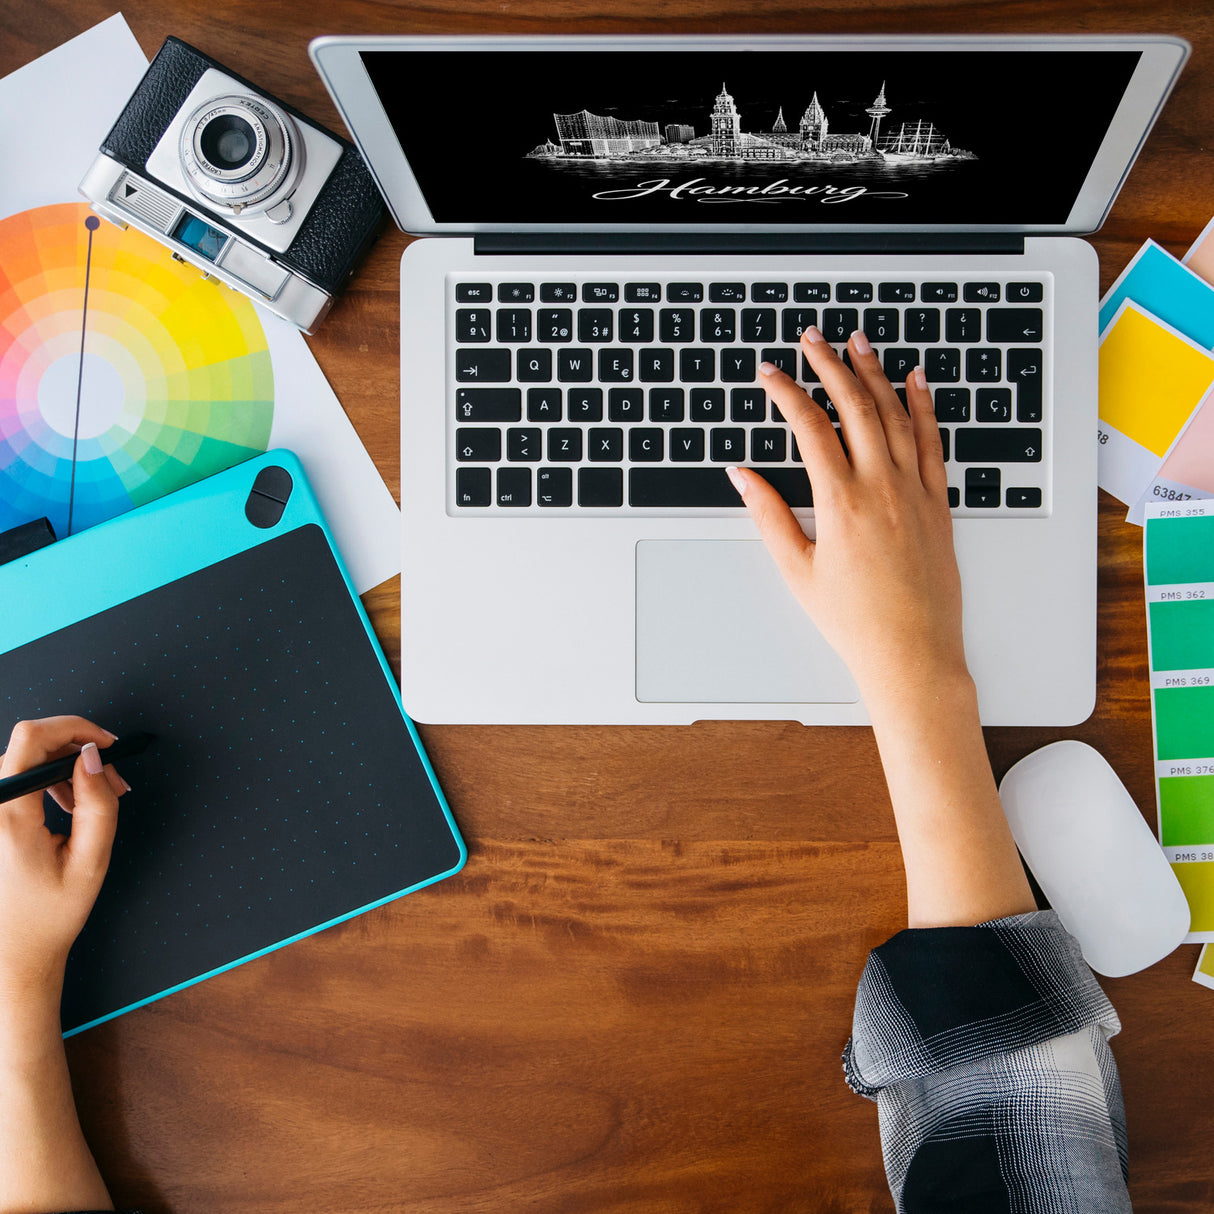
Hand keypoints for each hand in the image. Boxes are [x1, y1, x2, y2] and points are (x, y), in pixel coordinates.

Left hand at [0, 717, 125, 1004]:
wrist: (12, 951)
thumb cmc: (50, 914)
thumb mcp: (91, 861)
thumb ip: (98, 805)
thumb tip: (94, 756)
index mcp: (9, 817)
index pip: (32, 738)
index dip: (75, 727)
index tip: (107, 745)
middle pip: (30, 744)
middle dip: (78, 750)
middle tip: (114, 781)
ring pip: (25, 759)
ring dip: (65, 767)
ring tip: (96, 797)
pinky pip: (17, 778)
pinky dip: (49, 780)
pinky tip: (70, 804)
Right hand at [728, 326, 965, 712]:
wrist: (912, 652)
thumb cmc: (852, 620)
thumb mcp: (797, 570)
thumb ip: (768, 516)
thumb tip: (743, 476)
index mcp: (840, 502)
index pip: (809, 427)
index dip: (786, 393)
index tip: (770, 373)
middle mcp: (881, 487)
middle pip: (854, 406)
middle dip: (829, 365)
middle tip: (812, 339)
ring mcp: (915, 492)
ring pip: (895, 414)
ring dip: (874, 373)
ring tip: (858, 343)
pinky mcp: (938, 504)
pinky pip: (932, 442)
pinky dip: (924, 406)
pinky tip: (915, 382)